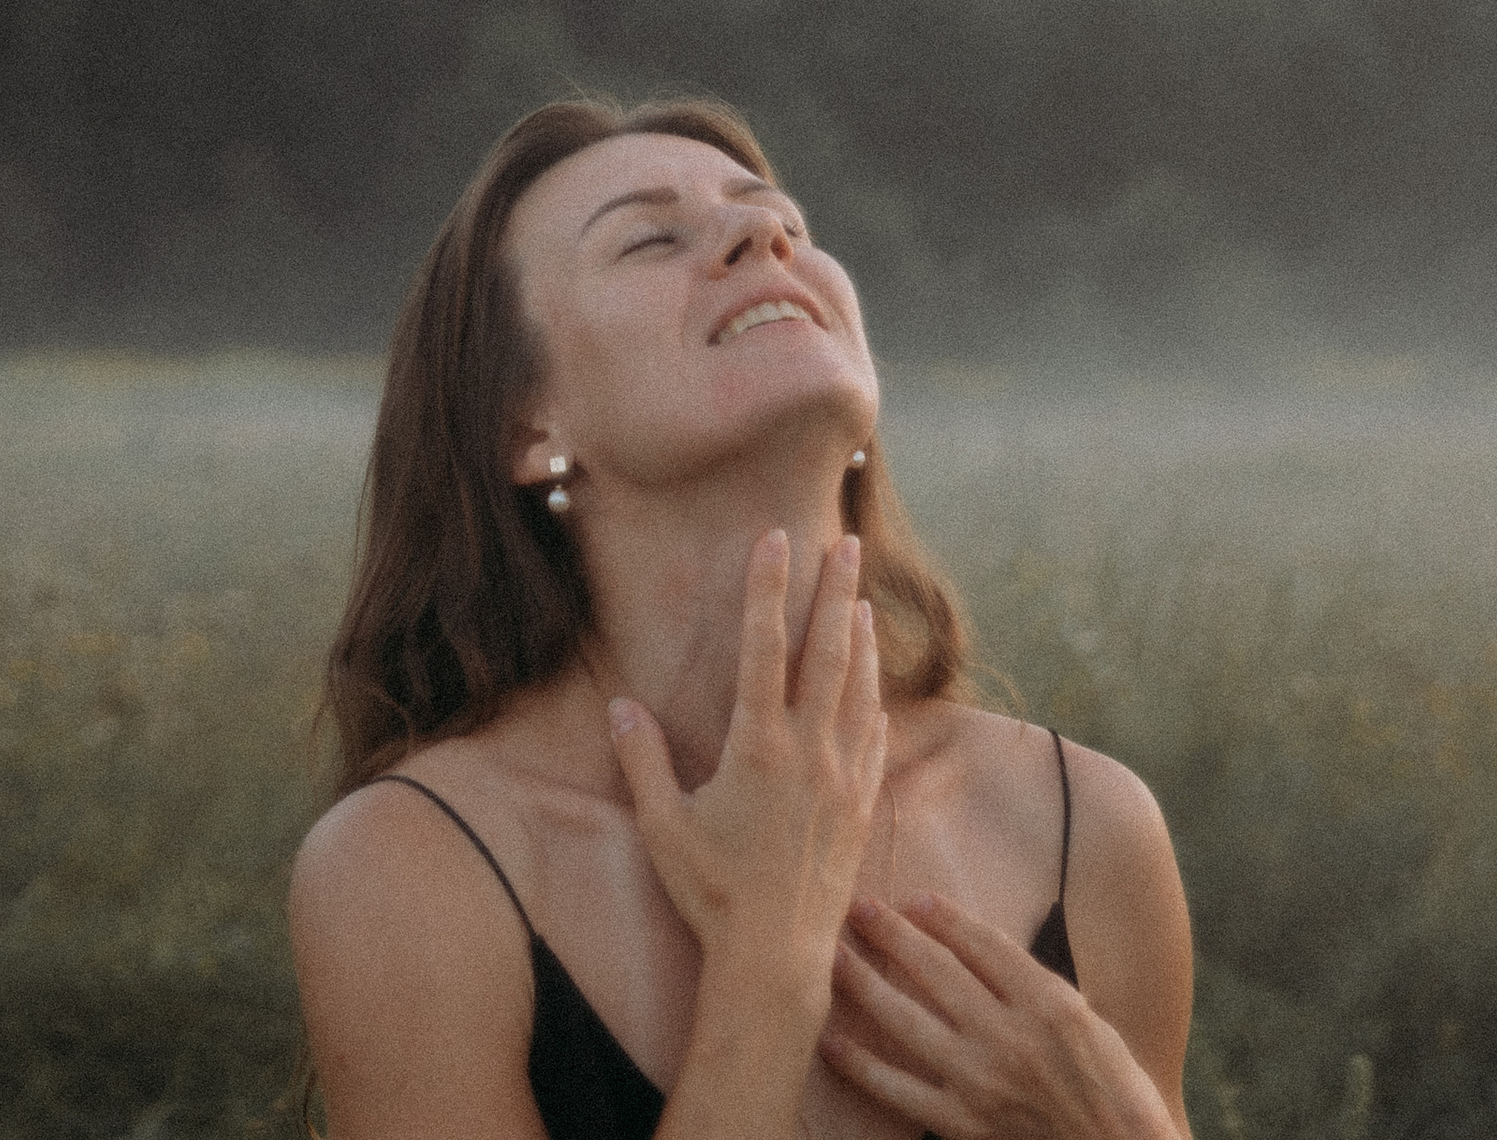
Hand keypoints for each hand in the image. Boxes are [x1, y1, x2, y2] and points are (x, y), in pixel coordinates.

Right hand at [607, 530, 887, 1004]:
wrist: (777, 957)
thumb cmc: (713, 892)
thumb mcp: (663, 826)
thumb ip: (643, 761)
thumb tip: (620, 705)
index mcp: (758, 745)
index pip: (763, 646)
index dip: (768, 587)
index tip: (774, 538)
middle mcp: (808, 751)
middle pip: (828, 651)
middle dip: (835, 591)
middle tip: (846, 542)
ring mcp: (843, 778)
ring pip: (859, 688)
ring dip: (862, 639)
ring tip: (863, 600)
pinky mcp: (862, 808)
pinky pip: (874, 741)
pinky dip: (874, 703)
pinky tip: (876, 692)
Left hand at [822, 893, 1179, 1139]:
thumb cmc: (1110, 1085)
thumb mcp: (1085, 1016)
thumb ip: (1030, 982)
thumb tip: (973, 944)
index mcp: (1048, 1003)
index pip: (983, 944)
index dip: (944, 916)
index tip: (914, 898)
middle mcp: (1010, 1037)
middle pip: (937, 971)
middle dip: (893, 934)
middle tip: (859, 909)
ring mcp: (981, 1082)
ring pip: (907, 1020)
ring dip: (864, 984)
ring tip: (834, 956)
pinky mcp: (962, 1123)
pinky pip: (899, 1090)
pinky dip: (861, 1065)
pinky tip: (831, 1041)